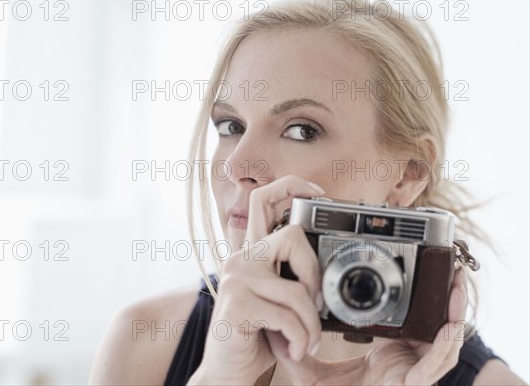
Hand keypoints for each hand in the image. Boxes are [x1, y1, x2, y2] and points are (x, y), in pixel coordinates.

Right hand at [188, 175, 325, 384]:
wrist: (227, 372)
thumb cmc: (257, 336)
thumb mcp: (277, 301)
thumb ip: (291, 278)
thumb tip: (326, 273)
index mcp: (251, 253)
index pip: (262, 200)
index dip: (291, 187)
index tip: (320, 195)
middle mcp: (240, 258)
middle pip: (292, 236)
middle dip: (315, 273)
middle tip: (315, 303)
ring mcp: (236, 279)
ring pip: (298, 289)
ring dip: (312, 322)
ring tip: (307, 340)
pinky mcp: (237, 305)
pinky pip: (289, 316)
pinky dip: (302, 338)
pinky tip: (296, 349)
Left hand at [265, 266, 468, 384]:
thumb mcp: (310, 372)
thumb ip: (293, 349)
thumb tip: (274, 327)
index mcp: (386, 353)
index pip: (407, 323)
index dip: (416, 302)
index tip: (413, 276)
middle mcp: (405, 359)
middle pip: (433, 326)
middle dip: (445, 299)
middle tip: (449, 271)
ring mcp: (413, 371)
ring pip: (443, 340)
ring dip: (454, 312)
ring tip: (457, 285)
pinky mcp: (415, 384)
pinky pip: (438, 363)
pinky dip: (447, 343)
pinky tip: (450, 324)